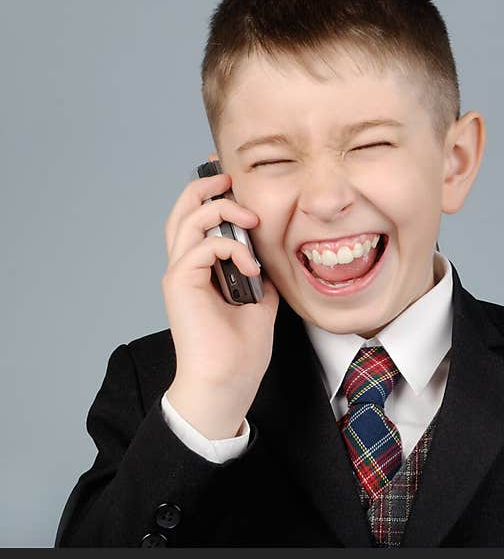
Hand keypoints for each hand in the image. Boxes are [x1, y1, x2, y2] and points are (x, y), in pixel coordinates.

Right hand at [161, 154, 279, 438]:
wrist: (227, 381)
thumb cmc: (240, 351)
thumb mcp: (260, 302)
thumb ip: (259, 275)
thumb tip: (268, 258)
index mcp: (201, 270)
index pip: (198, 220)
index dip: (213, 194)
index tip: (236, 181)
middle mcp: (185, 267)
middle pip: (182, 209)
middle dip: (206, 185)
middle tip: (231, 177)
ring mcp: (180, 274)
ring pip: (188, 219)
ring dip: (221, 210)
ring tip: (251, 219)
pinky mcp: (180, 284)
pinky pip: (202, 246)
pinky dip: (231, 248)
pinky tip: (252, 267)